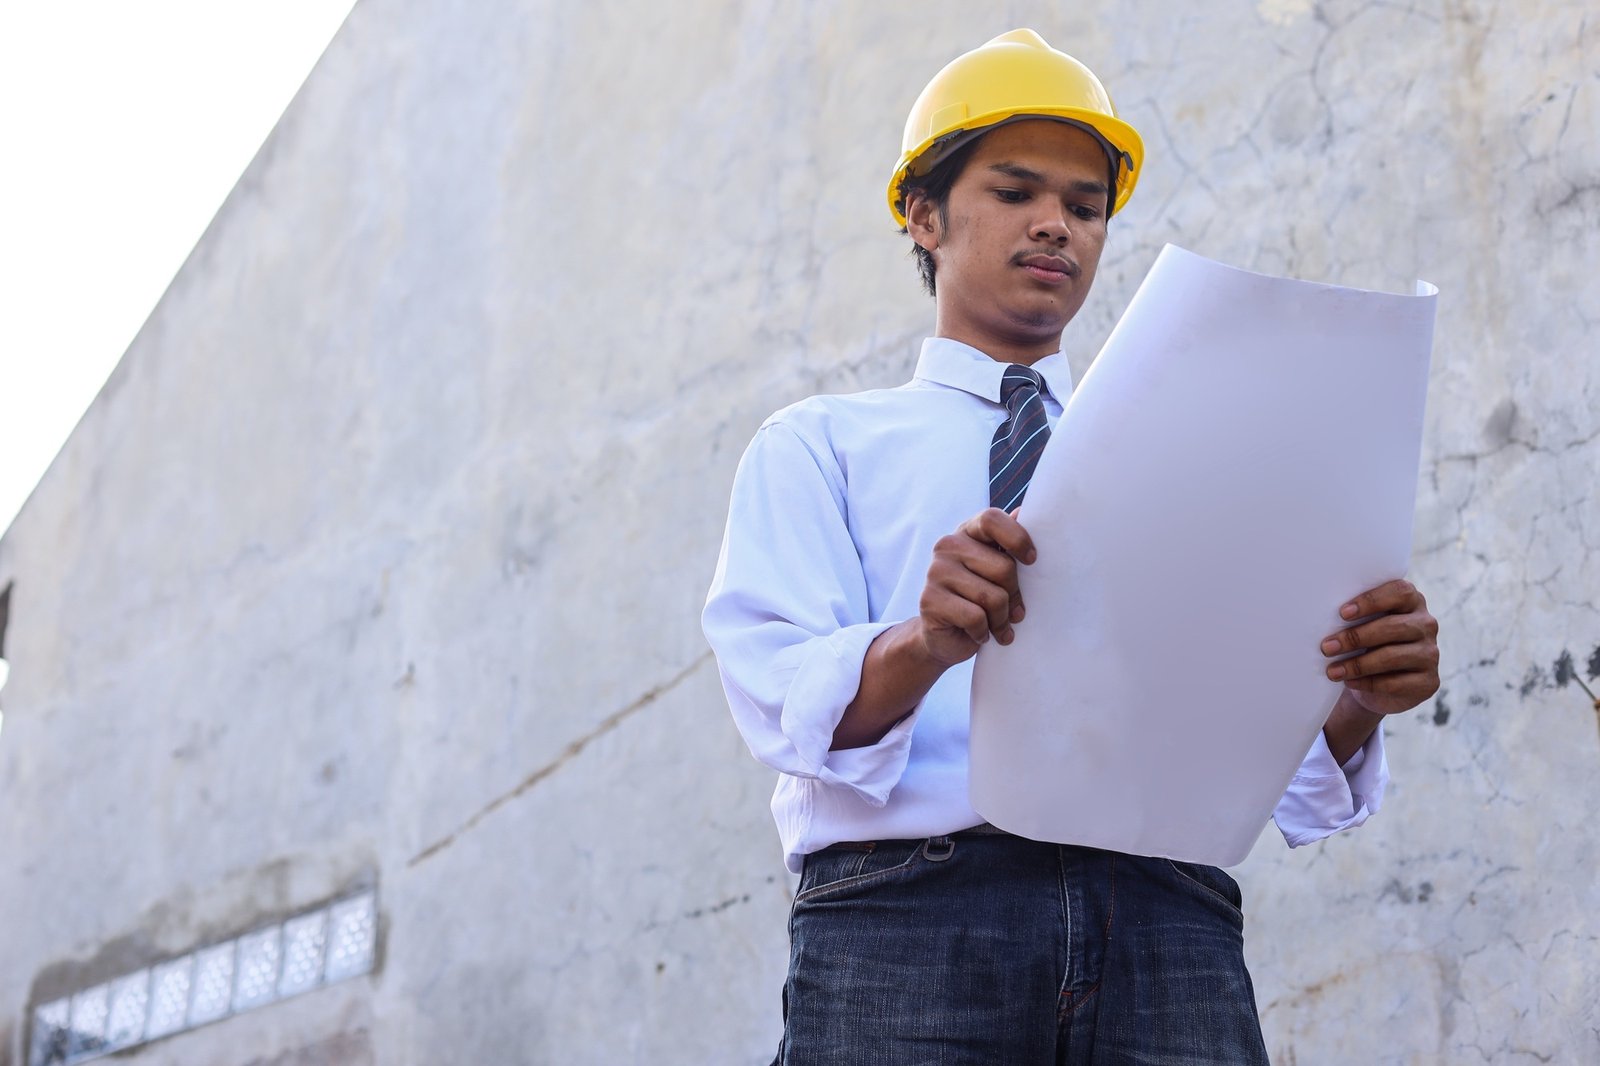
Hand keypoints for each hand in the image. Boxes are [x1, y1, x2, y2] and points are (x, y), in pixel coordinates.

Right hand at [916, 507, 1036, 667]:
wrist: (946, 636)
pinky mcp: (929, 600)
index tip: (1032, 560)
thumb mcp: (998, 570)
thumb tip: (1026, 512)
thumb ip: (1009, 544)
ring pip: (992, 597)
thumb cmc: (980, 599)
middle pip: (1003, 567)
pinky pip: (975, 618)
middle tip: (1016, 612)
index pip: (992, 519)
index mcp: (967, 532)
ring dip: (1002, 620)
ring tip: (999, 627)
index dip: (1017, 538)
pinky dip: (984, 632)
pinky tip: (980, 634)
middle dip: (1015, 595)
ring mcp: (936, 572)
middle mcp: (948, 546)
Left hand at [1320, 578, 1439, 715]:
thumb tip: (1321, 617)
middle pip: (1393, 626)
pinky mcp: (1428, 681)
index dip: (1372, 600)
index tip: (1342, 613)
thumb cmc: (1364, 645)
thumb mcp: (1361, 625)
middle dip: (1355, 637)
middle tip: (1327, 647)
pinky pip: (1396, 682)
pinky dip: (1368, 682)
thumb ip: (1353, 616)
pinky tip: (1349, 682)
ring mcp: (1430, 654)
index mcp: (1411, 602)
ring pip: (1393, 656)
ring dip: (1357, 664)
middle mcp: (1426, 625)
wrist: (1378, 684)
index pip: (1400, 592)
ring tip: (1332, 670)